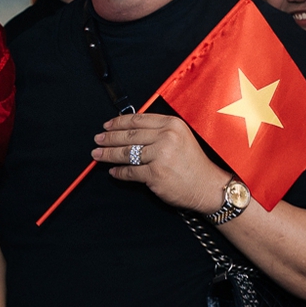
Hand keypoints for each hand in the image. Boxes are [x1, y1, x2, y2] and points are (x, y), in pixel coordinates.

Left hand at [94, 113, 230, 212]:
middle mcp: (166, 137)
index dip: (119, 122)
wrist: (207, 186)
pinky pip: (130, 171)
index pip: (139, 120)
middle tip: (98, 140)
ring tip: (97, 154)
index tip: (107, 125)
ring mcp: (160, 156)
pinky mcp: (155, 174)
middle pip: (129, 136)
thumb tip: (129, 130)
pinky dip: (119, 172)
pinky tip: (113, 172)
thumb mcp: (181, 138)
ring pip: (127, 153)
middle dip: (110, 138)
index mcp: (172, 125)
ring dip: (108, 154)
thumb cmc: (194, 164)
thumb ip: (159, 131)